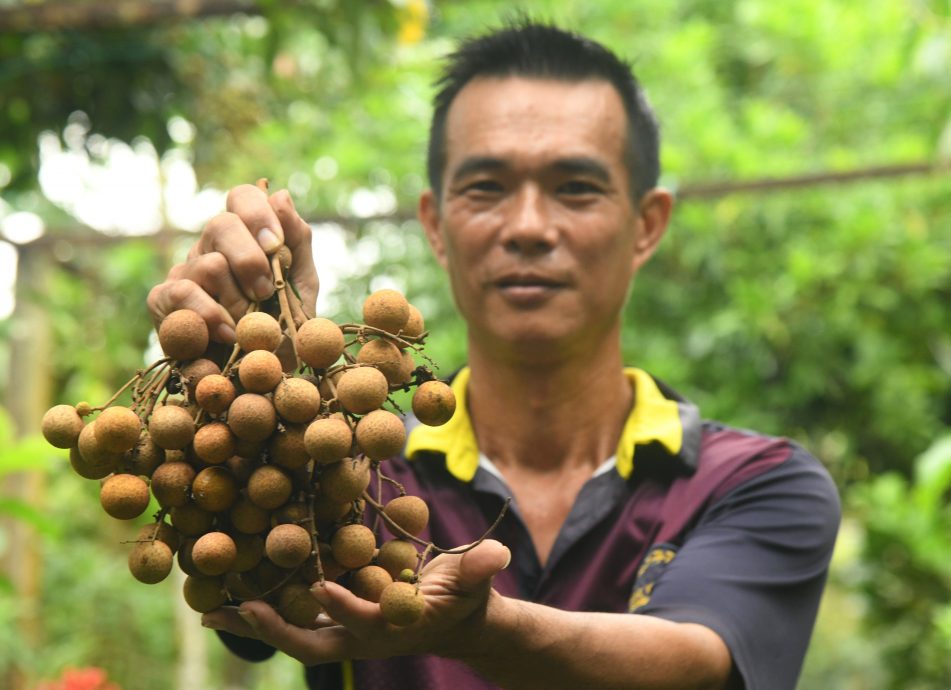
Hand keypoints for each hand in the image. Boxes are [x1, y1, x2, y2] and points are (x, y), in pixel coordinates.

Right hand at [147, 183, 317, 343]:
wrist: (260, 377)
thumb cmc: (281, 326)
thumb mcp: (301, 284)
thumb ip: (296, 240)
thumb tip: (282, 195)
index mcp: (244, 236)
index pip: (242, 197)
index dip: (258, 213)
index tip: (276, 245)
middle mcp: (210, 247)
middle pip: (220, 224)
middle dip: (251, 261)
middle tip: (265, 293)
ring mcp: (184, 271)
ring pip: (208, 264)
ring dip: (237, 301)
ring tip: (247, 325)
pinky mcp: (162, 301)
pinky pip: (181, 293)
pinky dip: (211, 317)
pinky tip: (227, 335)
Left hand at [201, 539, 511, 664]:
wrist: (457, 623)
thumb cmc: (466, 599)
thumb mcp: (476, 582)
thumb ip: (482, 569)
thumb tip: (497, 554)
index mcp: (393, 626)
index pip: (364, 620)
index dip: (344, 606)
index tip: (318, 586)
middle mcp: (361, 635)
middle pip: (309, 641)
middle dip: (272, 629)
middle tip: (234, 610)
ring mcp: (345, 630)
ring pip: (292, 632)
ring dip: (254, 620)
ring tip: (211, 604)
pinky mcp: (337, 619)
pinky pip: (294, 616)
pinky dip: (264, 608)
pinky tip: (235, 587)